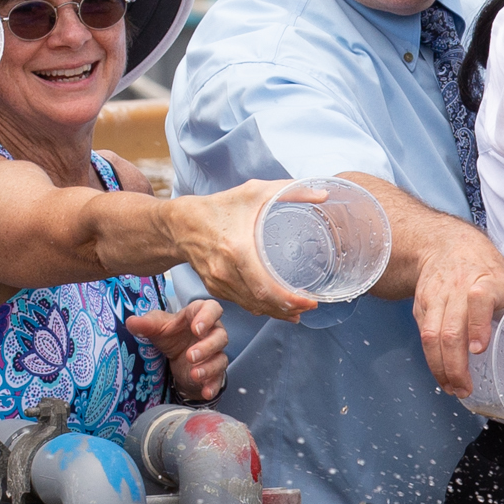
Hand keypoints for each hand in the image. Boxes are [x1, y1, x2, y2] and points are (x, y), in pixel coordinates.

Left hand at [128, 300, 230, 401]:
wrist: (176, 355)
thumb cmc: (170, 334)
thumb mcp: (156, 327)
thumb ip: (146, 324)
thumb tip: (131, 322)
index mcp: (199, 316)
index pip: (212, 308)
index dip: (208, 317)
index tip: (196, 327)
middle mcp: (212, 333)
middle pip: (220, 336)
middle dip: (207, 346)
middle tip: (190, 355)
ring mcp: (215, 353)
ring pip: (221, 358)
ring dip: (209, 367)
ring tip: (194, 374)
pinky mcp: (213, 372)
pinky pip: (218, 379)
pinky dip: (213, 386)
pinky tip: (205, 392)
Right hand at [165, 183, 320, 322]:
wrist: (179, 223)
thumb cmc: (218, 207)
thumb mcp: (254, 192)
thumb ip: (291, 191)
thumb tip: (323, 195)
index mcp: (236, 250)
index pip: (265, 288)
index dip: (289, 300)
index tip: (310, 301)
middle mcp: (225, 272)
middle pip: (260, 302)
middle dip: (288, 309)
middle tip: (310, 306)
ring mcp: (218, 283)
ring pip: (251, 306)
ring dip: (276, 312)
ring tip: (298, 310)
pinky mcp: (214, 288)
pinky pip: (241, 303)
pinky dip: (260, 307)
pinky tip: (275, 307)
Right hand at [410, 221, 503, 394]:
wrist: (453, 247)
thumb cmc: (495, 277)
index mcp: (491, 282)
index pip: (480, 297)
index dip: (477, 323)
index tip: (479, 349)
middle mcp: (460, 288)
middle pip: (451, 328)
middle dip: (456, 364)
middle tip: (465, 388)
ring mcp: (438, 296)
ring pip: (432, 335)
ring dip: (439, 366)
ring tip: (453, 387)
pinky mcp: (422, 305)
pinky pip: (423, 335)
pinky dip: (430, 359)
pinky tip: (443, 374)